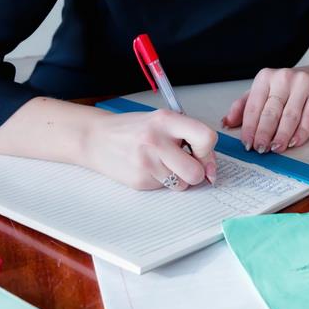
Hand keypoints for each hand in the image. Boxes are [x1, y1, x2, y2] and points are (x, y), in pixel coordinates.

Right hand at [84, 110, 217, 190]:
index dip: (208, 151)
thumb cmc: (133, 129)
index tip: (203, 153)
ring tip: (163, 162)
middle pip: (196, 172)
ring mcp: (146, 163)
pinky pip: (165, 188)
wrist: (97, 138)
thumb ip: (188, 137)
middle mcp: (156, 140)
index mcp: (166, 120)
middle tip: (187, 163)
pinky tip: (149, 167)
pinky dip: (162, 181)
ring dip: (179, 177)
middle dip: (197, 172)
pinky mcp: (139, 180)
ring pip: (183, 184)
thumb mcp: (161, 121)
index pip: (206, 138)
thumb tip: (210, 168)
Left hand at [221, 65, 308, 153]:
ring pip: (289, 116)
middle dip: (263, 134)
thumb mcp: (265, 92)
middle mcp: (283, 77)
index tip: (246, 143)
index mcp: (265, 77)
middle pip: (270, 112)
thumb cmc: (291, 88)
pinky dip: (300, 133)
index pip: (254, 106)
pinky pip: (308, 118)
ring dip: (281, 136)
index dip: (249, 127)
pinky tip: (293, 143)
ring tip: (275, 149)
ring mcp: (303, 83)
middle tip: (259, 149)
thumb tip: (226, 122)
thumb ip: (245, 106)